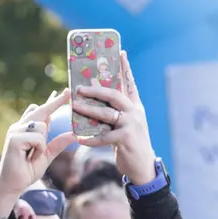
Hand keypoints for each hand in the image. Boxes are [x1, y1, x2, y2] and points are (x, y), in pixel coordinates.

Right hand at [0, 90, 77, 218]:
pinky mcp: (14, 138)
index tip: (64, 93)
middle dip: (55, 102)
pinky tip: (29, 156)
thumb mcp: (46, 156)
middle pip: (41, 111)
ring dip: (42, 143)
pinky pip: (37, 137)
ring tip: (33, 155)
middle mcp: (19, 127)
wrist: (12, 185)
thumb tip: (73, 134)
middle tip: (69, 92)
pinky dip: (38, 148)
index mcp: (26, 129)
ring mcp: (15, 131)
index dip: (52, 102)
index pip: (41, 112)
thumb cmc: (26, 171)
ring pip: (42, 126)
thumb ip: (57, 144)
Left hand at [71, 50, 155, 184]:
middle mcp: (134, 112)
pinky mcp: (125, 138)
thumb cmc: (130, 144)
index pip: (130, 83)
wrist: (143, 166)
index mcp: (135, 107)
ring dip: (88, 109)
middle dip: (95, 89)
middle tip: (79, 87)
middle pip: (114, 94)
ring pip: (106, 113)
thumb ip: (115, 113)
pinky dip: (90, 138)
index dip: (125, 68)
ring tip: (74, 106)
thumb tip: (95, 102)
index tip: (121, 52)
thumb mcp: (126, 125)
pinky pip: (103, 136)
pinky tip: (78, 138)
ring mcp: (131, 124)